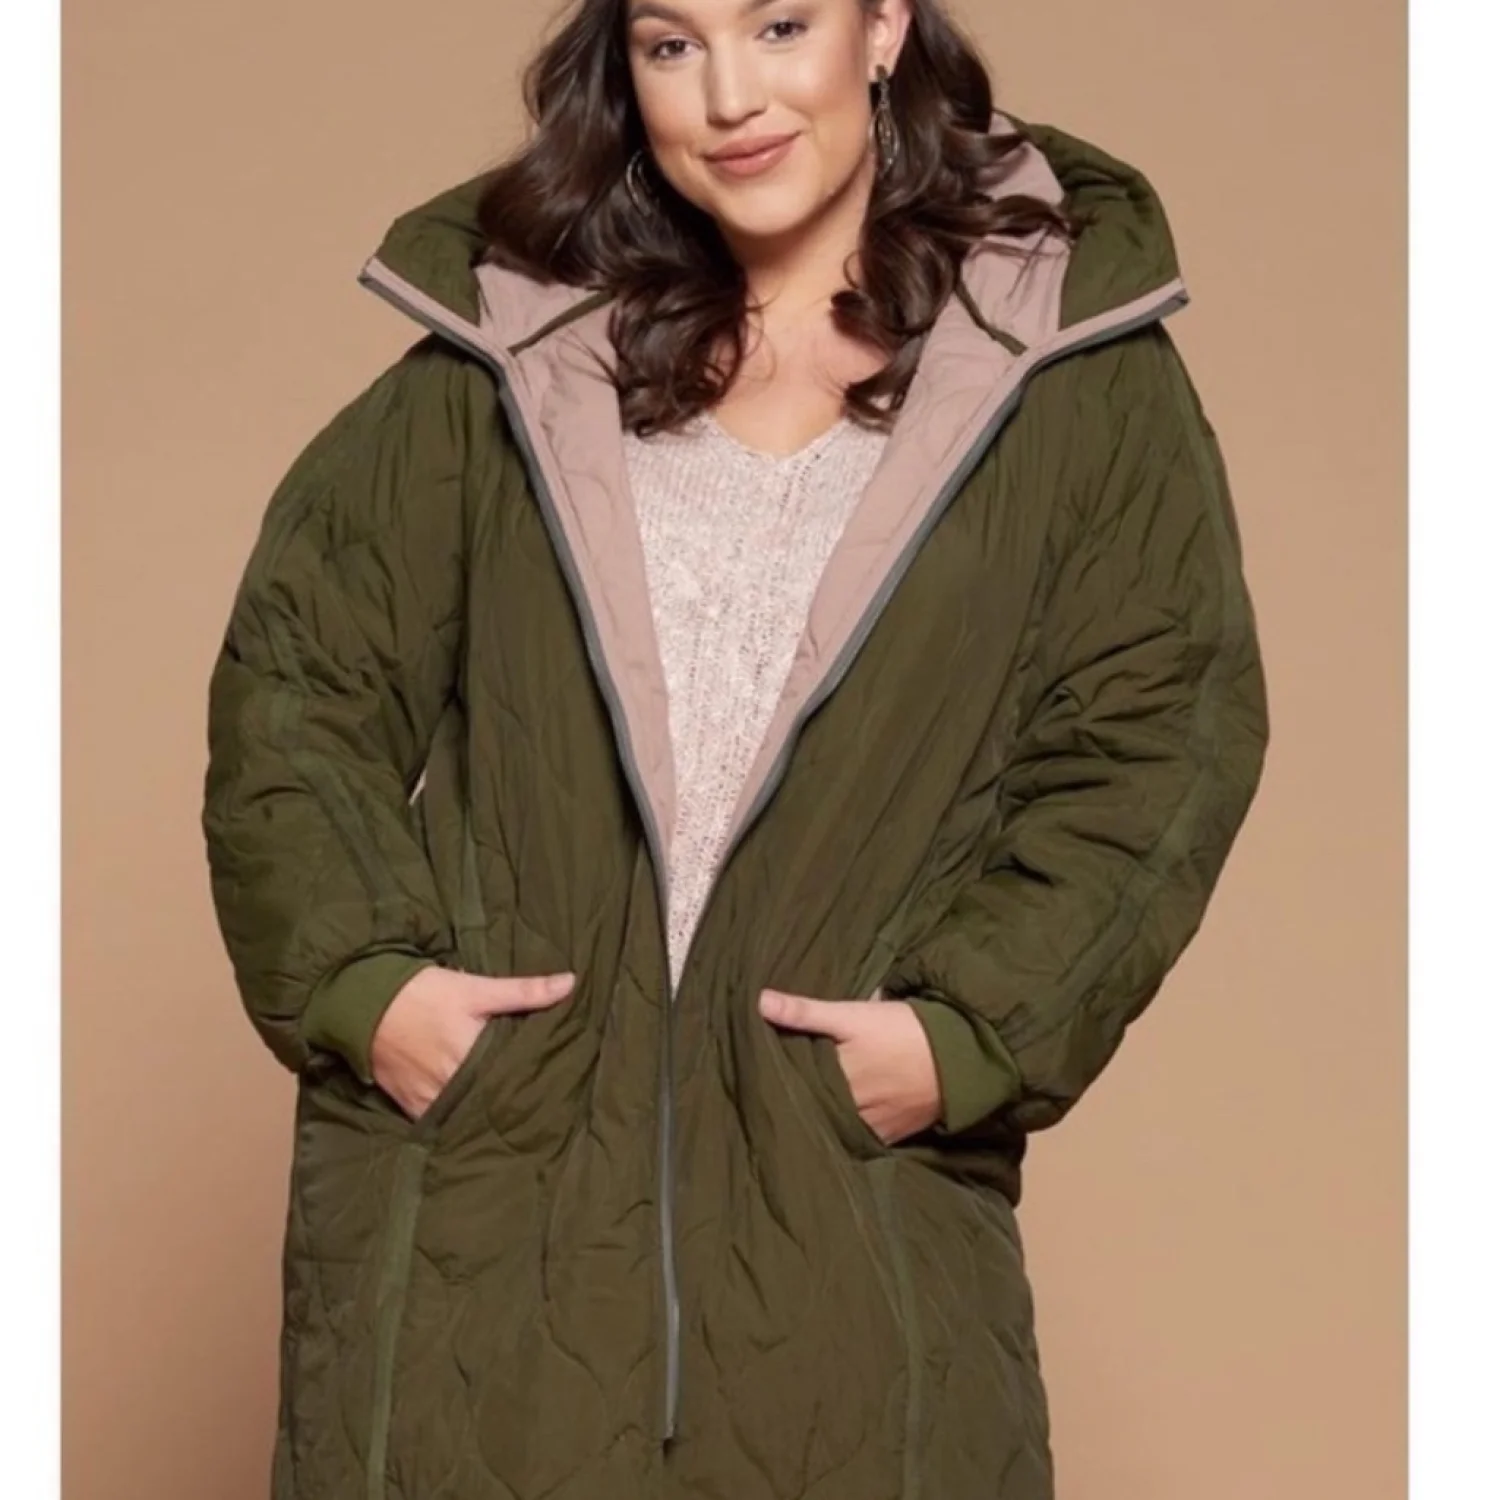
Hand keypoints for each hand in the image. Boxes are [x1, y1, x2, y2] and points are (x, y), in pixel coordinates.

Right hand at [370, 966, 575, 1120]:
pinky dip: (456, 1118)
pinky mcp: (410, 1106)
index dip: (533, 1083)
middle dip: (511, 1101)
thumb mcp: (476, 988)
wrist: (364, 1004)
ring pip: (466, 1114)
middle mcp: (451, 1084)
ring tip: (508, 1112)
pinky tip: (472, 1117)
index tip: (556, 1087)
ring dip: (484, 1113)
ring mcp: (429, 1099)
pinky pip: (439, 1121)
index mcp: (472, 1055)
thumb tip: (571, 983)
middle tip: (540, 1104)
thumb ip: (525, 991)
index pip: (514, 1078)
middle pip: (491, 1100)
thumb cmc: (424, 993)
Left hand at [758, 986, 941, 1144]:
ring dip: (819, 1118)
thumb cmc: (902, 1030)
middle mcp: (849, 1109)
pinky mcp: (889, 1136)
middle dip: (795, 1102)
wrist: (960, 1056)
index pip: (794, 1086)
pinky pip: (858, 1139)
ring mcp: (870, 1127)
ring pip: (833, 1126)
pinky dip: (845, 1131)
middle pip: (813, 1108)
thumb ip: (805, 1012)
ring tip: (798, 1110)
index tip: (756, 1076)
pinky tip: (833, 1124)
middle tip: (769, 1095)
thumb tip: (759, 1002)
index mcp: (836, 1079)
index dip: (776, 1081)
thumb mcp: (852, 1015)